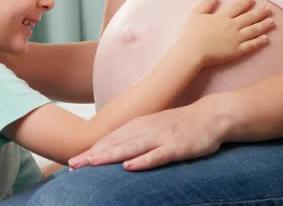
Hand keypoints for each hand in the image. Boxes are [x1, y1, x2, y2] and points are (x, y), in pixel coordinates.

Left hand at [68, 95, 225, 170]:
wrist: (210, 116)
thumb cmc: (178, 125)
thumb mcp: (152, 128)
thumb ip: (133, 137)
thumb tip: (112, 150)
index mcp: (137, 125)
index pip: (109, 139)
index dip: (90, 150)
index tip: (72, 162)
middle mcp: (145, 129)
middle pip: (114, 144)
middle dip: (92, 155)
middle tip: (72, 164)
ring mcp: (161, 138)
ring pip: (131, 148)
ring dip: (110, 156)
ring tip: (92, 163)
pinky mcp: (177, 147)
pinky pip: (157, 155)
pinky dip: (143, 161)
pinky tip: (129, 167)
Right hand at [178, 0, 273, 66]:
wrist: (191, 51)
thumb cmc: (190, 34)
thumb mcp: (195, 14)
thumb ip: (206, 3)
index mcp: (222, 17)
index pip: (237, 7)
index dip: (246, 2)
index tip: (253, 0)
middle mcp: (232, 26)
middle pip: (249, 17)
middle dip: (260, 12)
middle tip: (269, 10)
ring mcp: (236, 39)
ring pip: (253, 30)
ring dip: (264, 25)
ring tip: (272, 22)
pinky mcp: (236, 51)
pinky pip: (251, 45)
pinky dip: (259, 42)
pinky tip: (266, 39)